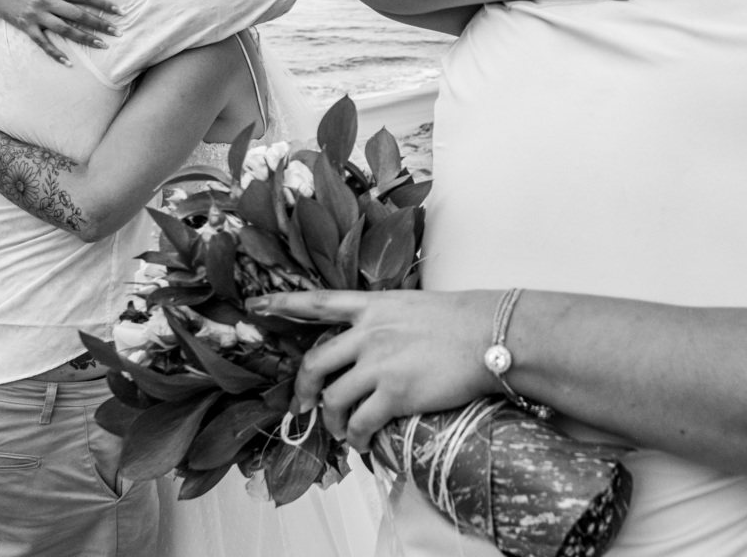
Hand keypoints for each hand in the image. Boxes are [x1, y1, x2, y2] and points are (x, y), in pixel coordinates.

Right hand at [0, 0, 122, 63]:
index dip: (103, 3)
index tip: (119, 12)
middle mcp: (48, 1)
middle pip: (78, 14)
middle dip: (100, 24)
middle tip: (118, 33)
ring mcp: (37, 16)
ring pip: (65, 30)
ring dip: (85, 38)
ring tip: (102, 45)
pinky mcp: (27, 27)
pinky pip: (43, 42)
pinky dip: (55, 53)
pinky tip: (68, 63)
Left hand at [248, 289, 500, 451]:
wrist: (491, 334)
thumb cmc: (463, 320)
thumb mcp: (415, 306)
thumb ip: (387, 321)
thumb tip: (374, 346)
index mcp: (373, 306)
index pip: (318, 303)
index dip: (282, 304)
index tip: (255, 305)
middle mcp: (369, 333)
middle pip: (314, 363)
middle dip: (303, 390)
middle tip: (304, 406)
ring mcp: (380, 363)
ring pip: (334, 399)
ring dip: (334, 421)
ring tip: (345, 431)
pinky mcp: (396, 393)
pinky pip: (362, 423)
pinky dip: (358, 439)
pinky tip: (365, 444)